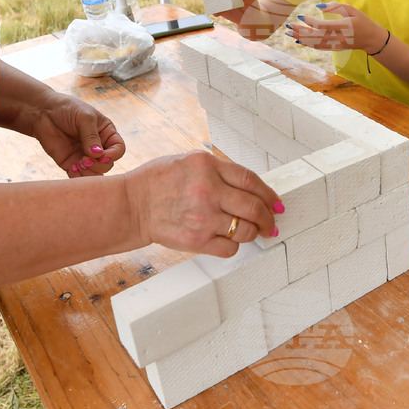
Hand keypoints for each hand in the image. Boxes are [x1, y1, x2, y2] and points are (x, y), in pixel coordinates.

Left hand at [27, 94, 125, 176]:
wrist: (43, 113)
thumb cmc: (67, 109)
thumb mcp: (84, 117)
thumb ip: (91, 136)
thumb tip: (98, 154)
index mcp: (106, 133)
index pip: (118, 149)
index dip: (113, 155)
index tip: (101, 155)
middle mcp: (98, 146)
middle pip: (108, 164)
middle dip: (98, 165)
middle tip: (84, 160)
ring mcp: (85, 156)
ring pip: (96, 173)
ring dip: (89, 172)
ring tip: (78, 164)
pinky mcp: (71, 163)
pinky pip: (79, 176)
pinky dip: (78, 176)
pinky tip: (72, 168)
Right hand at [130, 150, 283, 256]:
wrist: (133, 205)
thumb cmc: (157, 181)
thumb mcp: (189, 160)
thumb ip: (219, 170)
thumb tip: (249, 186)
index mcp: (207, 166)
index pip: (251, 181)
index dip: (269, 194)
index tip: (276, 203)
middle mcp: (208, 190)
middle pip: (254, 207)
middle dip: (269, 218)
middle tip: (271, 223)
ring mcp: (203, 217)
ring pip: (246, 230)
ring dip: (253, 233)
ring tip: (251, 232)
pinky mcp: (197, 240)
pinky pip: (230, 248)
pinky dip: (234, 246)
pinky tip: (229, 240)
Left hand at [284, 2, 382, 52]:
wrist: (371, 39)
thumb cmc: (361, 20)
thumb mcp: (352, 9)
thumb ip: (336, 7)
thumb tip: (318, 7)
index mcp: (344, 26)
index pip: (324, 26)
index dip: (311, 22)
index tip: (301, 16)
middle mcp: (339, 38)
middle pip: (316, 36)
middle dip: (301, 31)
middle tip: (288, 26)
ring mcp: (337, 45)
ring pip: (315, 43)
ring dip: (301, 38)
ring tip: (289, 33)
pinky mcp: (335, 48)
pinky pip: (319, 47)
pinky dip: (308, 44)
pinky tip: (299, 39)